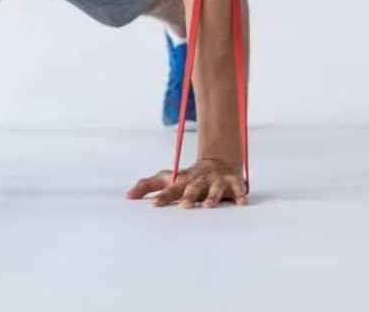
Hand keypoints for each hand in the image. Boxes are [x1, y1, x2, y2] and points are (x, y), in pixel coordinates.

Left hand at [127, 159, 246, 208]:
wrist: (217, 162)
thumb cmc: (188, 177)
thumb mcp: (168, 179)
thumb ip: (147, 186)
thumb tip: (127, 196)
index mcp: (183, 180)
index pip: (171, 188)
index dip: (163, 196)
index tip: (154, 205)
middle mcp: (199, 180)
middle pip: (193, 188)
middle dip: (188, 196)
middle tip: (184, 207)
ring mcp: (216, 180)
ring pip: (214, 189)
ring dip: (212, 197)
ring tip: (208, 206)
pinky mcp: (233, 182)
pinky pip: (237, 189)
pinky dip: (240, 195)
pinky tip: (241, 204)